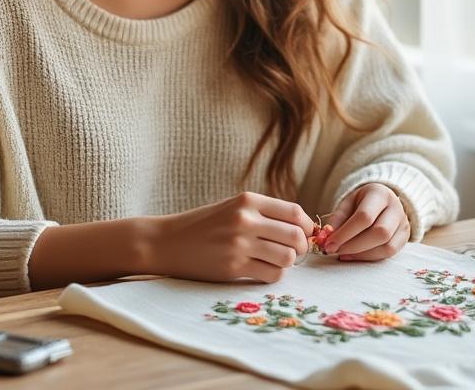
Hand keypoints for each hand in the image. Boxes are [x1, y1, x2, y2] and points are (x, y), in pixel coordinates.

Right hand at [145, 192, 313, 283]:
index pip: (294, 212)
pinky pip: (271, 274)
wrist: (167, 242)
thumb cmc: (203, 225)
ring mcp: (239, 244)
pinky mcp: (233, 267)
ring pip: (287, 258)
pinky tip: (262, 270)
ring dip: (287, 262)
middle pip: (295, 236)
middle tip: (294, 252)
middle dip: (301, 247)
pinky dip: (273, 274)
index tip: (305, 234)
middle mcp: (245, 219)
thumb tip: (304, 229)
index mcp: (247, 200)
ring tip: (275, 260)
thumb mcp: (233, 208)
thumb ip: (264, 214)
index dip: (307, 226)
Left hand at [322, 183, 409, 261]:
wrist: (381, 202)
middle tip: (335, 251)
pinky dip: (370, 257)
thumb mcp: (347, 203)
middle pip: (380, 232)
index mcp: (379, 194)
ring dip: (362, 254)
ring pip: (387, 246)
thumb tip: (328, 237)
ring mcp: (403, 223)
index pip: (365, 216)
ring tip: (343, 254)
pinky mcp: (404, 237)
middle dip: (354, 246)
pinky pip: (390, 252)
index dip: (345, 233)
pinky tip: (355, 256)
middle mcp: (396, 207)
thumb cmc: (361, 202)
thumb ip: (338, 218)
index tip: (329, 244)